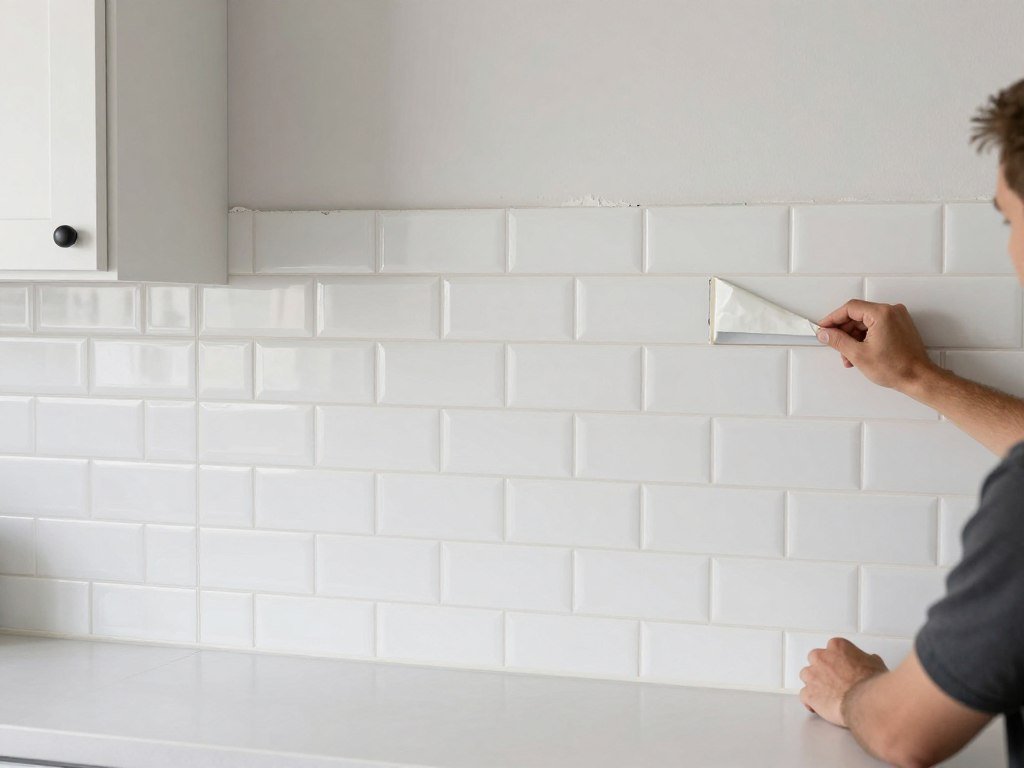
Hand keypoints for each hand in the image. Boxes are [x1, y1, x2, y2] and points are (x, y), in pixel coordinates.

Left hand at [799, 637, 887, 726]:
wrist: (866, 701)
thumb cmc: (871, 683)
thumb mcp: (876, 664)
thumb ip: (866, 659)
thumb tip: (869, 661)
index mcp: (837, 646)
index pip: (832, 649)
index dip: (837, 661)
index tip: (842, 669)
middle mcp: (821, 657)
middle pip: (816, 660)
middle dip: (823, 670)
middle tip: (834, 681)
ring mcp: (812, 675)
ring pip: (807, 676)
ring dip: (814, 684)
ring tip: (827, 694)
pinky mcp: (808, 693)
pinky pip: (804, 696)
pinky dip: (810, 701)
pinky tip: (818, 706)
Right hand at [817, 300, 935, 390]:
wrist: (918, 378)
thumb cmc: (897, 368)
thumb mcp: (858, 354)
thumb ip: (838, 340)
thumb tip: (825, 333)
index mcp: (882, 314)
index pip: (850, 308)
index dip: (833, 318)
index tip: (823, 328)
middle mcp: (891, 311)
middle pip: (858, 315)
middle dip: (844, 332)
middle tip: (834, 344)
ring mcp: (897, 318)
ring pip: (866, 323)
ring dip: (854, 338)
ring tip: (848, 356)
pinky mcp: (900, 326)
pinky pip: (876, 327)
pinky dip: (865, 338)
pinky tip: (859, 352)